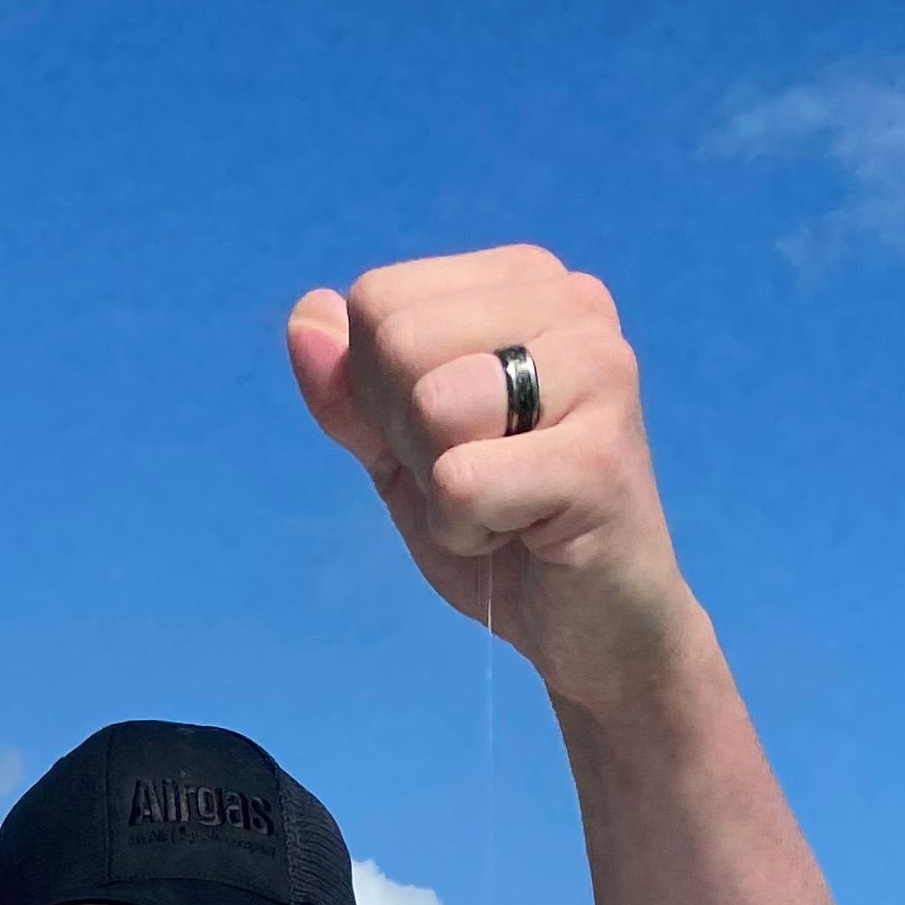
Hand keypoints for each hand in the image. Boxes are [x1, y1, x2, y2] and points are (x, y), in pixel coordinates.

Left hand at [286, 251, 699, 718]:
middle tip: (475, 479)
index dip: (379, 393)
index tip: (448, 440)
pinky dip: (468, 531)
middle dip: (408, 437)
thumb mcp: (402, 452)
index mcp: (525, 280)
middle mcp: (572, 301)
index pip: (379, 300)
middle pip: (398, 341)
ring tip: (502, 504)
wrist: (592, 624)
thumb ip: (351, 391)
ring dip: (440, 485)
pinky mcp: (599, 457)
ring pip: (432, 405)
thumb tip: (305, 316)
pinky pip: (462, 483)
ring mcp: (598, 370)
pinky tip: (522, 534)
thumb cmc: (503, 527)